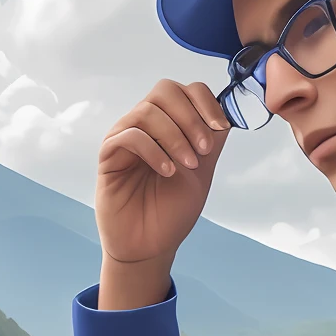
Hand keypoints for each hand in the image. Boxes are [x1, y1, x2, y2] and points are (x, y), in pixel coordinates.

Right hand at [95, 79, 228, 306]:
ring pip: (148, 111)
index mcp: (169, 124)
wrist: (150, 246)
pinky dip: (153, 150)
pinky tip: (167, 171)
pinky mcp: (109, 156)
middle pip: (165, 90)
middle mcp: (145, 125)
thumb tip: (227, 112)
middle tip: (204, 149)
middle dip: (191, 117)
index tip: (220, 127)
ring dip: (175, 136)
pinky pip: (129, 136)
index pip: (184, 90)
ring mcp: (125, 137)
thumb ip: (211, 141)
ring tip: (187, 165)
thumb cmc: (172, 211)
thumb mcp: (202, 171)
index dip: (205, 102)